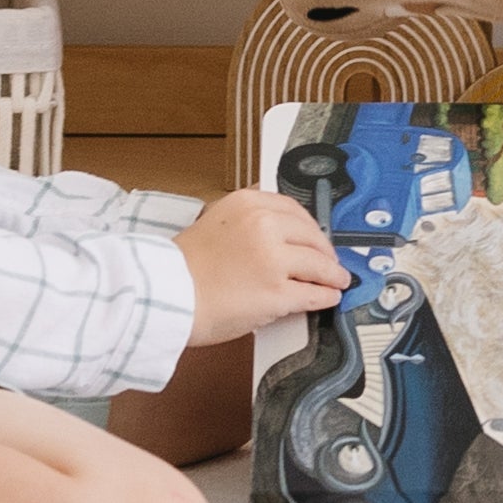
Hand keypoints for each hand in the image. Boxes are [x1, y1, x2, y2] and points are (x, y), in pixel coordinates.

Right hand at [175, 188, 348, 337]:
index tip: (315, 235)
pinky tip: (328, 297)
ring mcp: (273, 260)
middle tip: (330, 261)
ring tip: (337, 280)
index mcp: (246, 204)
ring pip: (318, 265)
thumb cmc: (181, 268)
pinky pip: (313, 293)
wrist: (165, 297)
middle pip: (311, 236)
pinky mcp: (277, 293)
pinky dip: (325, 296)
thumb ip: (244, 219)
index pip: (293, 210)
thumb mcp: (212, 221)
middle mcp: (263, 226)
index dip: (309, 227)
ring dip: (332, 274)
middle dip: (325, 251)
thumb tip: (275, 226)